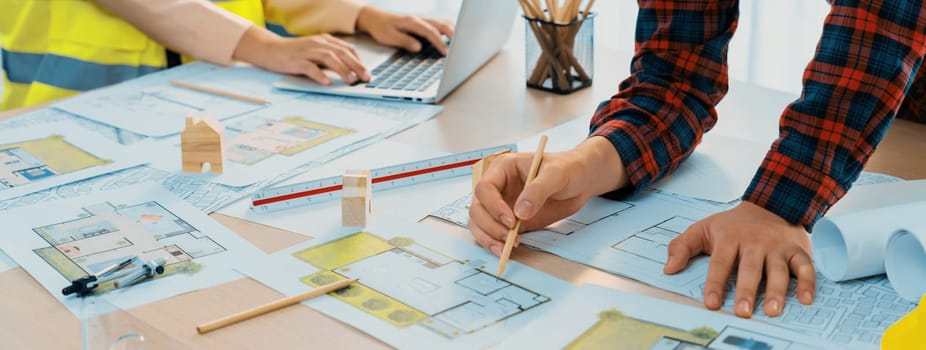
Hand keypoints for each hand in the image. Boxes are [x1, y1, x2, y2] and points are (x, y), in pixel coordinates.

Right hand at [233, 26, 369, 84]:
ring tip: (351, 80)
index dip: (358, 60)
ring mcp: (307, 51)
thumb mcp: (315, 52)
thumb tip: (349, 70)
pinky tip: (327, 83)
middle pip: (341, 53)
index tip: (366, 72)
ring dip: (342, 69)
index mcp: (324, 40)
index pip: (347, 48)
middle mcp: (318, 43)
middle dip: (356, 66)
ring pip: (329, 58)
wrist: (270, 49)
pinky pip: (310, 67)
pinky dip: (320, 75)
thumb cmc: (295, 53)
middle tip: (365, 77)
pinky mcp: (296, 60)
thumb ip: (330, 58)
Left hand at [356, 6, 453, 54]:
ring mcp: (422, 20)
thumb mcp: (388, 37)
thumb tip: (418, 47)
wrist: (374, 18)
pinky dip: (447, 31)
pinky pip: (438, 25)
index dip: (439, 42)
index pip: (430, 32)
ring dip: (452, 32)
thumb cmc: (380, 27)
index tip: (446, 53)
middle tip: (460, 48)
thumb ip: (404, 41)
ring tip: (459, 44)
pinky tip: (450, 39)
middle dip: (453, 35)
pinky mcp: (422, 23)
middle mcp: (419, 19)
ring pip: (442, 23)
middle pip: (441, 24)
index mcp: (412, 22)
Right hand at [468, 137, 627, 255]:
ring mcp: (500, 205)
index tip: (510, 219)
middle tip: (508, 237)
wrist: (579, 181)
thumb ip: (537, 191)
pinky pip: (492, 233)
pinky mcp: (508, 221)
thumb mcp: (556, 174)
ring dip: (487, 237)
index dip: (493, 205)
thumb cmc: (567, 169)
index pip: (485, 187)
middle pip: (477, 208)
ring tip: (505, 248)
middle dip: (489, 225)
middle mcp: (497, 187)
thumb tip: (520, 213)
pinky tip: (505, 250)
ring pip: (479, 223)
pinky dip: (493, 243)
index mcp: (503, 169)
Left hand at [664, 201, 815, 317]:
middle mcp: (755, 242)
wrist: (770, 203)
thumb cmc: (732, 225)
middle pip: (751, 268)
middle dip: (747, 290)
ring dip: (777, 291)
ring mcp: (778, 247)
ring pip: (779, 270)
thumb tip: (668, 269)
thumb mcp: (703, 228)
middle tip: (743, 312)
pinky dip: (809, 283)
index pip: (721, 263)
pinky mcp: (798, 250)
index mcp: (730, 238)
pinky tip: (806, 300)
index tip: (711, 303)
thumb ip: (682, 247)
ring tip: (772, 310)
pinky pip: (806, 267)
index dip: (716, 283)